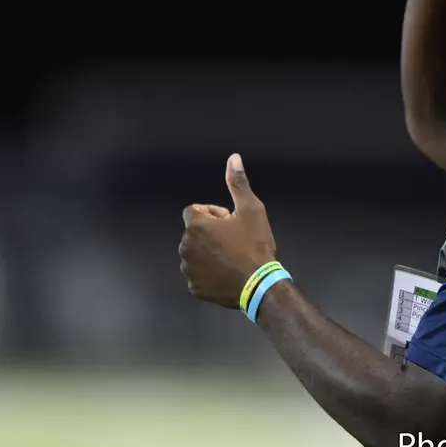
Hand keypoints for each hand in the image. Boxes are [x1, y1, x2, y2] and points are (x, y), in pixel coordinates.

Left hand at [179, 153, 276, 308]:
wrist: (260, 285)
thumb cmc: (254, 245)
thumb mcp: (251, 210)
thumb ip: (238, 183)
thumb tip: (233, 158)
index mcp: (196, 225)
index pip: (195, 211)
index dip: (213, 214)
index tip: (230, 222)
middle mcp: (185, 246)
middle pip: (194, 233)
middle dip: (211, 234)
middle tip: (235, 241)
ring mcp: (188, 270)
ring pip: (195, 254)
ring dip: (208, 253)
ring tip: (232, 258)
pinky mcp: (194, 288)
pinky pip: (198, 275)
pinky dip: (209, 273)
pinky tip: (227, 273)